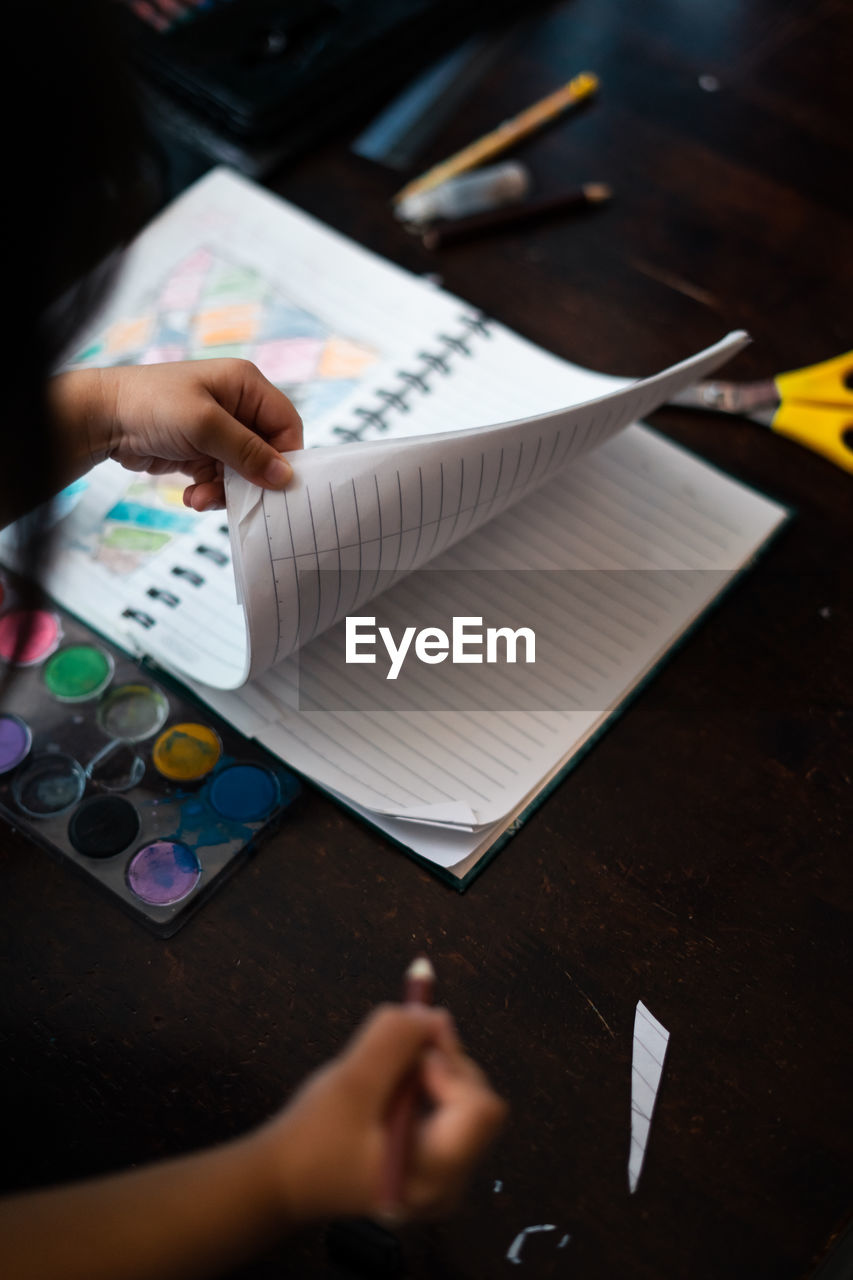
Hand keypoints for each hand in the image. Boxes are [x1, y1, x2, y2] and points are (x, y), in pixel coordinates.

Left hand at [48, 360, 302, 509]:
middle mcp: (237, 407)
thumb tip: (284, 476)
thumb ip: (247, 451)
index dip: (285, 456)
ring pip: (244, 472)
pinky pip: (222, 480)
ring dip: (226, 491)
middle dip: (249, 479)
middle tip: (234, 497)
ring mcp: (219, 431)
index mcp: (246, 386)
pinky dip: (210, 492)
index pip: (286, 425)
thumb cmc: (151, 405)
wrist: (102, 419)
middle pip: (266, 453)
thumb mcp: (204, 425)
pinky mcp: (203, 452)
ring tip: (201, 498)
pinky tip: (192, 496)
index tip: (274, 484)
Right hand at [255, 1004, 505, 1222]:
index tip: (414, 1056)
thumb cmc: (312, 1139)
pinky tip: (393, 1088)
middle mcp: (448, 1183)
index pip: (480, 1109)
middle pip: (477, 1102)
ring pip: (466, 1102)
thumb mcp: (350, 1080)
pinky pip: (449, 1111)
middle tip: (402, 1047)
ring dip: (434, 1072)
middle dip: (444, 1064)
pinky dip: (427, 1086)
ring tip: (389, 1074)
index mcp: (434, 1174)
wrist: (283, 1180)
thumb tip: (432, 1015)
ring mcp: (443, 1178)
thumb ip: (393, 1041)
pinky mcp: (431, 1165)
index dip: (452, 1068)